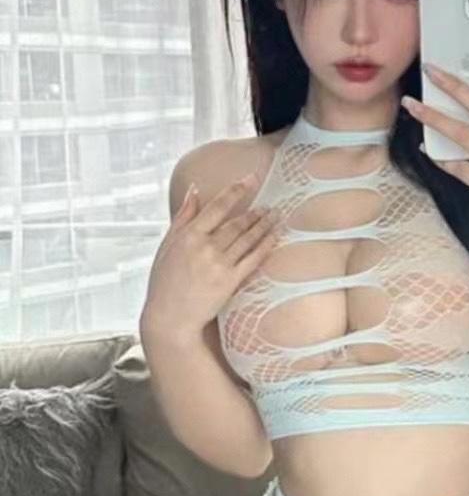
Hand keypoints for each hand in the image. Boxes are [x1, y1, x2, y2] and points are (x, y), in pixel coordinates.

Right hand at [141, 174, 281, 335]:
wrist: (170, 317)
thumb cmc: (165, 282)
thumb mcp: (167, 246)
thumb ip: (183, 217)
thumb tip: (194, 190)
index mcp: (188, 236)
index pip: (218, 206)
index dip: (237, 190)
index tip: (251, 178)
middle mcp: (205, 247)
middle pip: (237, 223)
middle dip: (256, 212)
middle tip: (270, 204)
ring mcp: (219, 264)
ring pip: (248, 238)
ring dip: (264, 225)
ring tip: (276, 216)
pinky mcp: (230, 281)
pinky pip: (253, 258)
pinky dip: (266, 245)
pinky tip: (275, 236)